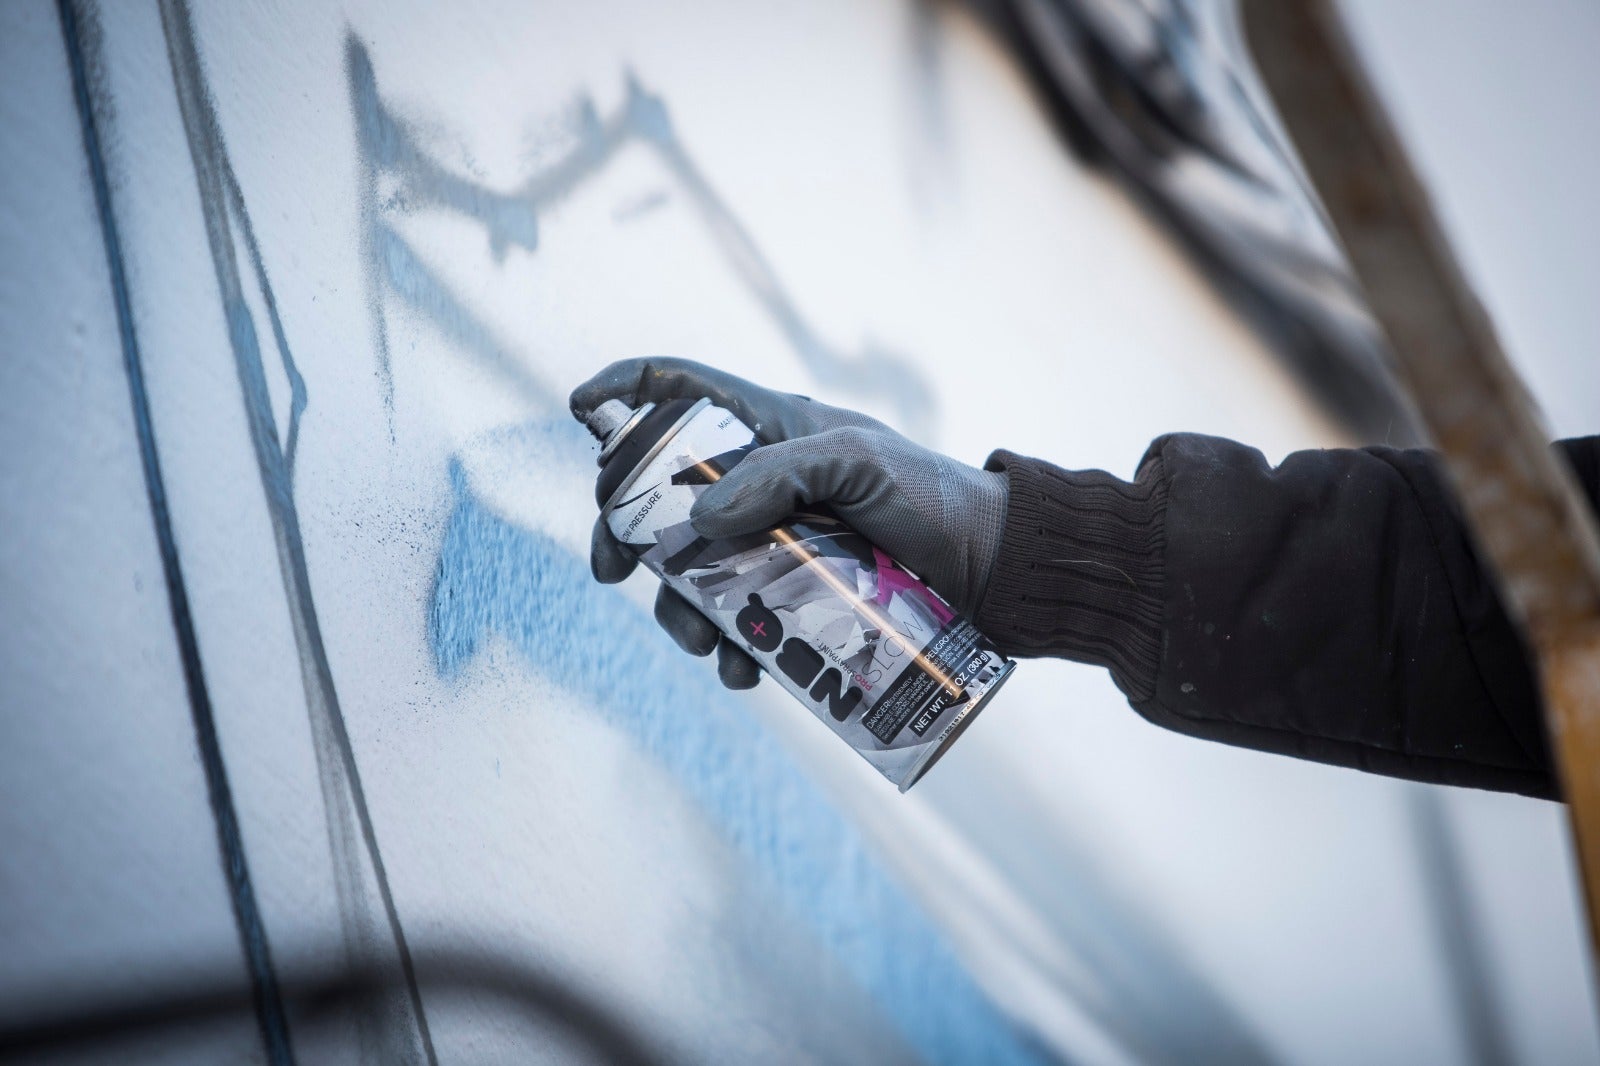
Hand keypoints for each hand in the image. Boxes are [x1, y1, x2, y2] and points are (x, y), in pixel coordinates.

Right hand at [570, 358, 1007, 688]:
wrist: (995, 570)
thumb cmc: (932, 496)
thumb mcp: (858, 463)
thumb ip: (779, 475)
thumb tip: (699, 520)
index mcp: (769, 429)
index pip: (680, 388)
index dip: (625, 390)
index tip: (578, 410)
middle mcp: (760, 484)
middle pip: (661, 496)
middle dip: (625, 531)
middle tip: (612, 568)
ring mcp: (774, 543)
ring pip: (692, 573)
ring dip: (677, 610)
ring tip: (699, 642)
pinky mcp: (796, 598)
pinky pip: (740, 625)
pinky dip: (730, 652)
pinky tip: (742, 671)